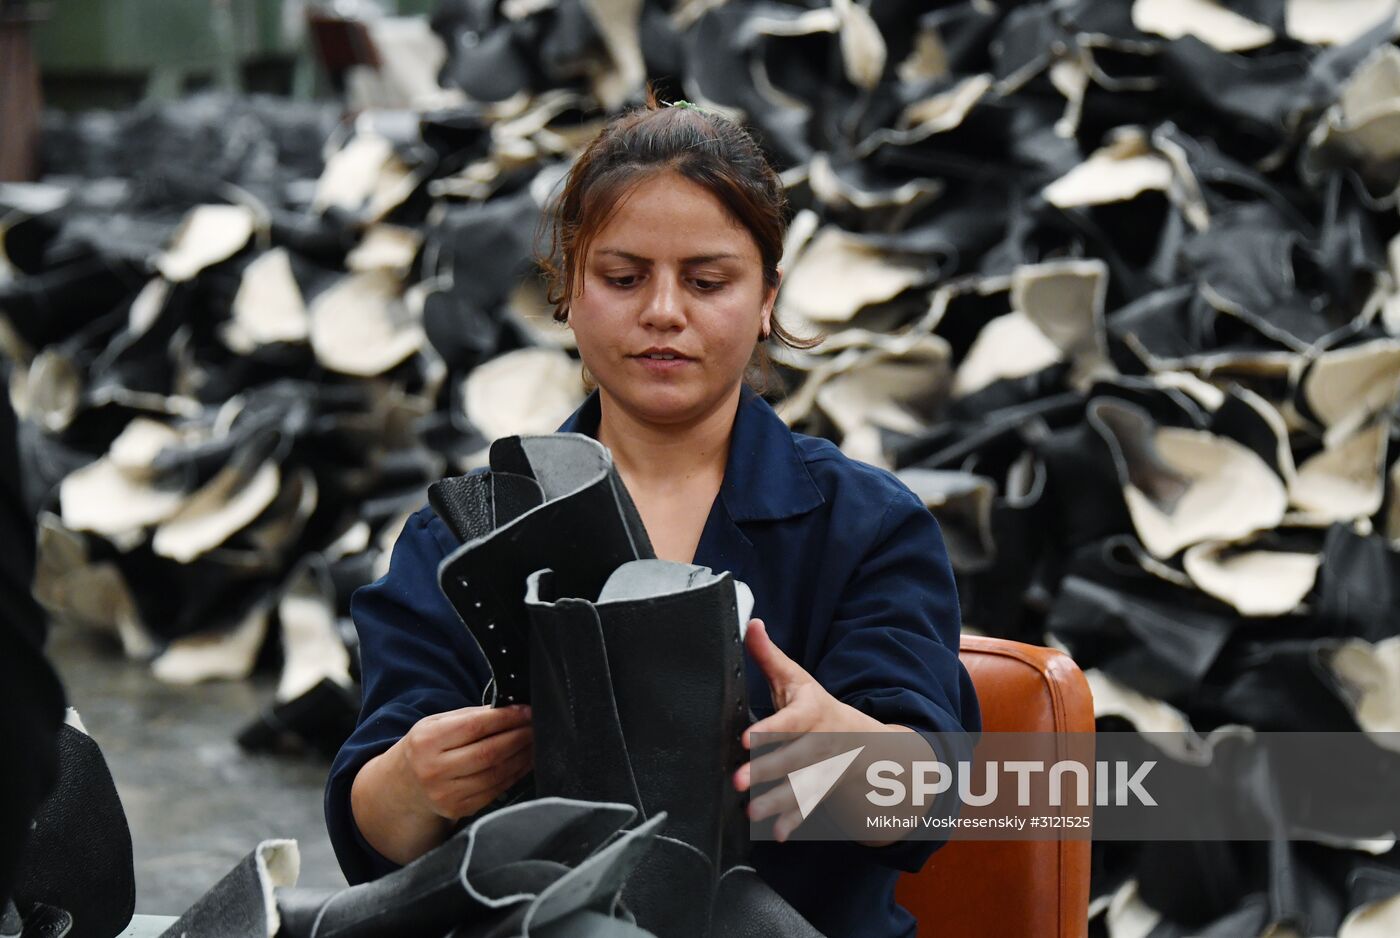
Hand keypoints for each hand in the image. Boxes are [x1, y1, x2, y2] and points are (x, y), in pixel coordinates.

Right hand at [396, 704, 533, 820]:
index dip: (505, 718)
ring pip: (495, 773)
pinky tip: (524, 762)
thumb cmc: (427, 747)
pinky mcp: (458, 808)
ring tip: (534, 743)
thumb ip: (470, 716)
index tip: (526, 711)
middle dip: (518, 737)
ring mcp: (446, 793)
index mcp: (427, 741)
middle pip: (488, 752)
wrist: (404, 784)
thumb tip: (510, 709)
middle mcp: (434, 769)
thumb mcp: (437, 724)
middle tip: (535, 726)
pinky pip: (495, 790)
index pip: (474, 726)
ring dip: (521, 756)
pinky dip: (514, 775)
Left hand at [733, 619, 909, 841]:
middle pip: (794, 757)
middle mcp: (822, 741)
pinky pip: (810, 806)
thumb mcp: (796, 678)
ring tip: (751, 813)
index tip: (747, 739)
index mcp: (812, 711)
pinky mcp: (822, 788)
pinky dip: (795, 821)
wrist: (863, 738)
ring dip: (777, 801)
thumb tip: (750, 622)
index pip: (792, 720)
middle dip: (767, 770)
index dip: (771, 729)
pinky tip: (777, 834)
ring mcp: (825, 768)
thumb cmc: (815, 704)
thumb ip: (770, 655)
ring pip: (802, 785)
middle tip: (738, 781)